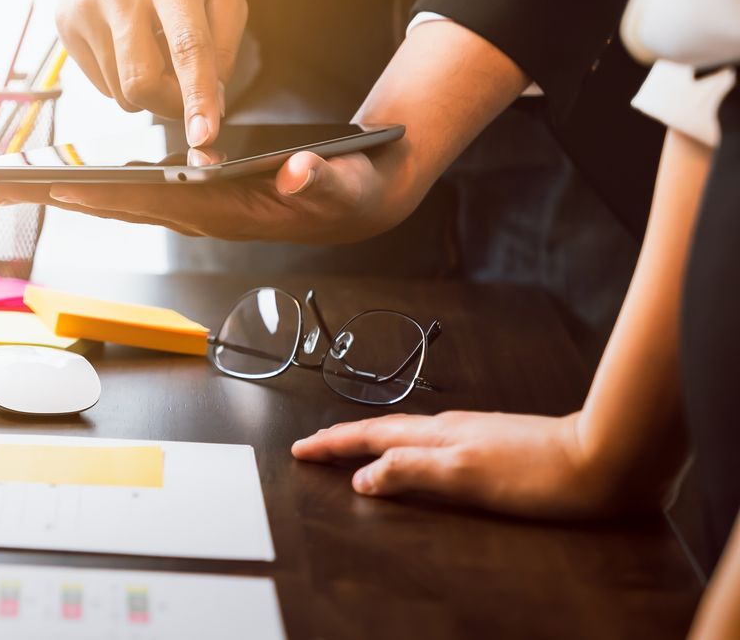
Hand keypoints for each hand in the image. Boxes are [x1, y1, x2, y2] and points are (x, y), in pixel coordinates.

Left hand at [0, 144, 410, 243]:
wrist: (359, 201)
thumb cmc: (349, 191)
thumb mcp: (344, 183)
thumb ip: (318, 179)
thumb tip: (294, 170)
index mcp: (228, 213)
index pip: (156, 202)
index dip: (107, 195)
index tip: (60, 188)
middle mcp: (202, 217)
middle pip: (123, 206)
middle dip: (65, 198)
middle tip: (5, 189)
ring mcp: (197, 211)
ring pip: (125, 202)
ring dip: (73, 195)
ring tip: (19, 184)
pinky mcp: (198, 199)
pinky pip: (141, 193)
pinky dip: (103, 186)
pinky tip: (71, 179)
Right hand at [35, 0, 246, 145]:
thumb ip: (223, 42)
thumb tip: (211, 101)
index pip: (186, 47)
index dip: (197, 96)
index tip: (205, 134)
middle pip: (140, 81)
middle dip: (169, 105)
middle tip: (186, 96)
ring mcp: (84, 8)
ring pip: (119, 90)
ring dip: (146, 88)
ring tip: (155, 49)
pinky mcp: (64, 23)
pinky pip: (99, 80)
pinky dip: (121, 76)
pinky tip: (129, 41)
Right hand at [291, 410, 655, 519]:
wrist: (606, 459)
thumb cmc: (540, 473)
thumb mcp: (466, 477)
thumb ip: (411, 472)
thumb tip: (362, 477)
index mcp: (437, 437)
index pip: (371, 438)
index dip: (333, 444)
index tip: (301, 450)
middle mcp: (451, 429)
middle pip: (385, 431)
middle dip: (345, 438)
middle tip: (314, 445)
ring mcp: (475, 433)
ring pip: (409, 433)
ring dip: (375, 440)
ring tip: (354, 447)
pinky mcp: (496, 443)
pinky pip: (434, 440)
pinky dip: (409, 446)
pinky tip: (420, 453)